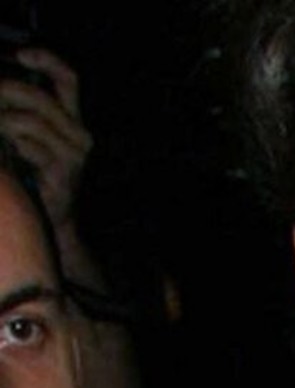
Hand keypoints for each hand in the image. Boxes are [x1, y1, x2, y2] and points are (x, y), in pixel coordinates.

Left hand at [0, 49, 90, 228]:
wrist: (53, 216)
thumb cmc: (36, 171)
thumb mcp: (32, 133)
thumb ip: (24, 109)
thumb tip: (2, 86)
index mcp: (73, 120)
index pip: (68, 80)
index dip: (47, 60)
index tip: (20, 55)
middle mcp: (79, 136)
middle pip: (41, 99)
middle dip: (8, 91)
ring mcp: (74, 156)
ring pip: (32, 122)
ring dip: (4, 121)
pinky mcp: (63, 174)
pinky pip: (29, 147)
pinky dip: (12, 146)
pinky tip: (10, 154)